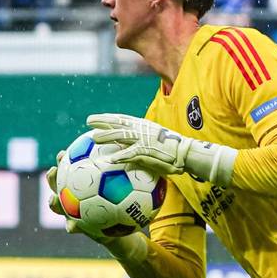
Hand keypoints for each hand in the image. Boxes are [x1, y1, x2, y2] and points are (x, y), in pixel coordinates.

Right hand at [45, 156, 118, 241]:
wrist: (121, 226)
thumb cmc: (123, 202)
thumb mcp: (124, 185)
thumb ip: (121, 173)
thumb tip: (129, 154)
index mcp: (79, 183)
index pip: (68, 168)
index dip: (62, 160)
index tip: (63, 153)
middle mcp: (72, 195)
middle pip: (57, 184)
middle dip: (52, 177)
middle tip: (53, 170)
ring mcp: (71, 211)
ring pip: (58, 205)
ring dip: (53, 202)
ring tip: (53, 199)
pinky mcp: (77, 226)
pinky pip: (72, 227)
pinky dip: (71, 227)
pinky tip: (72, 227)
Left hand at [85, 113, 235, 183]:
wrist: (188, 154)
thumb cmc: (174, 152)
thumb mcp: (157, 143)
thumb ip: (143, 145)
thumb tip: (131, 151)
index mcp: (144, 126)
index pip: (123, 119)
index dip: (109, 117)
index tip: (96, 118)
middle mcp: (143, 130)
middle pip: (119, 123)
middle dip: (103, 121)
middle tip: (88, 121)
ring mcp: (145, 139)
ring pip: (122, 135)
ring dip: (107, 136)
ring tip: (93, 138)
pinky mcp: (149, 150)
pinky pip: (131, 153)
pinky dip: (120, 156)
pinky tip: (110, 160)